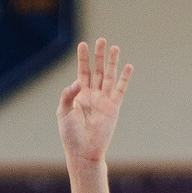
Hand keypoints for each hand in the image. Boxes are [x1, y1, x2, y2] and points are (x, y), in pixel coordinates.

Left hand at [56, 39, 131, 167]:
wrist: (83, 152)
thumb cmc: (70, 135)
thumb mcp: (63, 112)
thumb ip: (68, 95)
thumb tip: (78, 81)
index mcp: (79, 95)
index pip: (82, 71)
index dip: (82, 58)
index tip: (82, 44)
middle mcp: (93, 95)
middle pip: (97, 70)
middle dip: (99, 55)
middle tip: (101, 40)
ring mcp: (104, 101)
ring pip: (109, 77)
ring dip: (112, 62)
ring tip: (115, 47)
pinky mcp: (113, 108)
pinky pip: (120, 90)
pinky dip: (125, 79)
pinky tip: (128, 66)